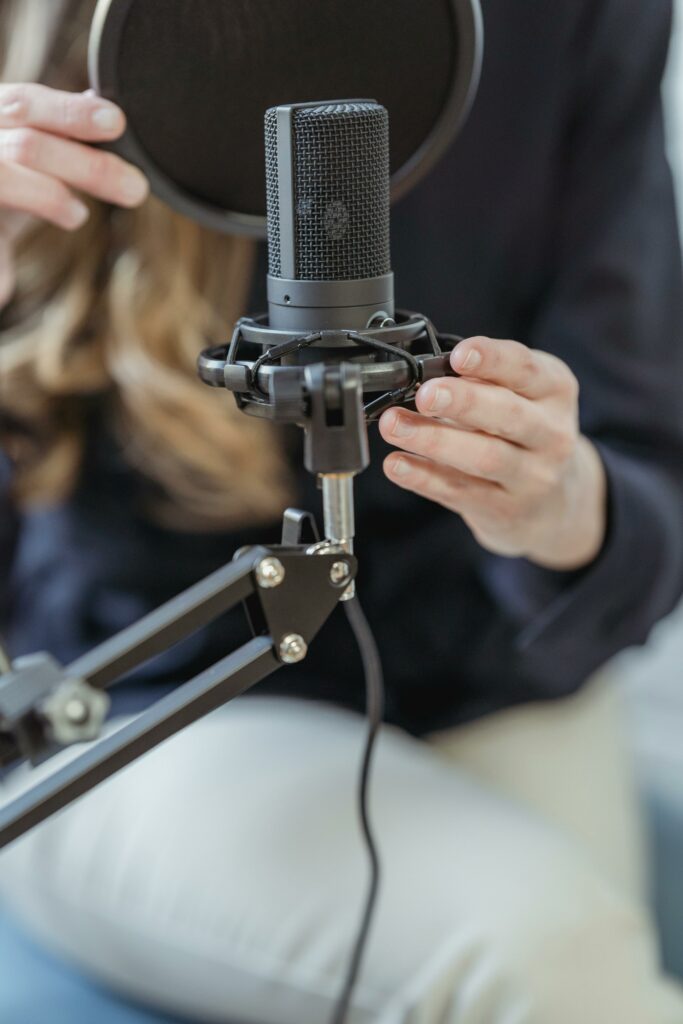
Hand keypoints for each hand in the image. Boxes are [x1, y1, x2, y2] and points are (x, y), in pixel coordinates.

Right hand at [0, 83, 148, 305]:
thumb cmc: (3, 184)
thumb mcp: (28, 154)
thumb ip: (58, 132)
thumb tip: (102, 110)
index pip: (26, 103)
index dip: (72, 112)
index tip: (116, 122)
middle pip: (28, 146)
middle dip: (87, 167)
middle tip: (135, 189)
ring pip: (5, 179)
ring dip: (49, 198)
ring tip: (77, 215)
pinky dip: (2, 262)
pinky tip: (8, 279)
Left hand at [379, 336, 607, 571]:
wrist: (554, 501)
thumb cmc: (523, 432)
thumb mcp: (519, 395)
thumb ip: (482, 380)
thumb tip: (425, 370)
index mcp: (555, 390)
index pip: (525, 368)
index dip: (491, 359)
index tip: (458, 355)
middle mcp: (552, 434)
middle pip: (508, 414)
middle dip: (463, 402)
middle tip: (425, 395)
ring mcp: (532, 477)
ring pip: (484, 457)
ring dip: (434, 440)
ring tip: (393, 425)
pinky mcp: (506, 510)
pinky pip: (460, 491)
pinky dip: (424, 477)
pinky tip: (396, 464)